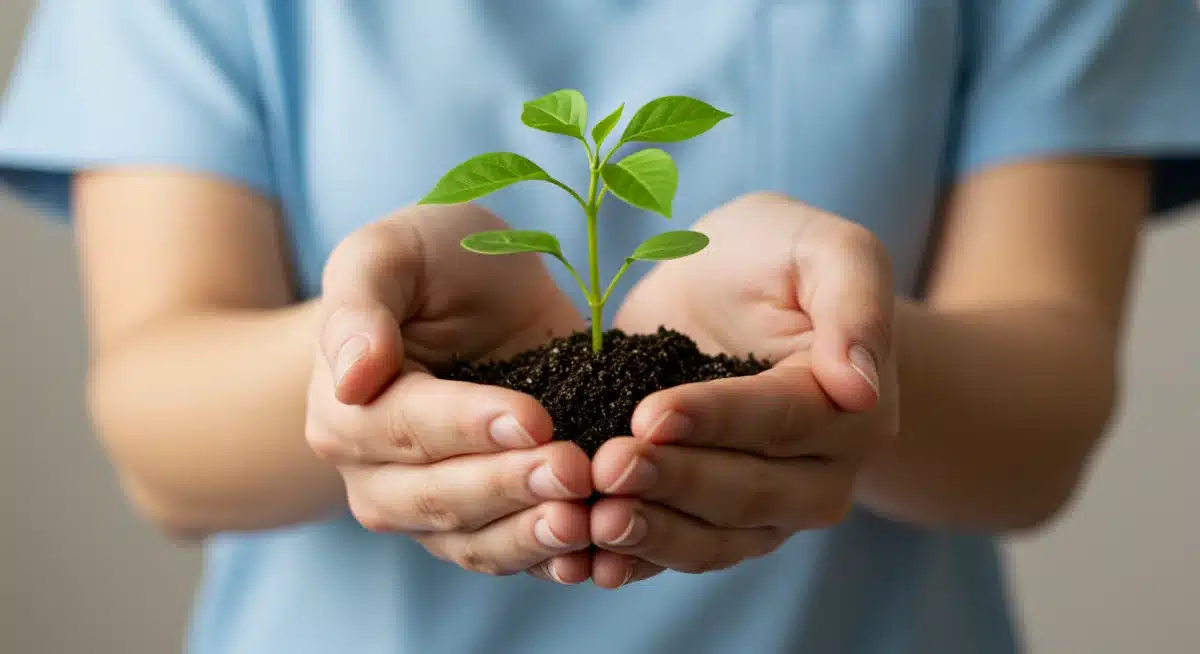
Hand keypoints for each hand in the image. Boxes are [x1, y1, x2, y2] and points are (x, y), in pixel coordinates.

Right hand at [305, 203, 593, 583]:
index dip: (470, 426)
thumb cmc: (429, 263)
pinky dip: (553, 562)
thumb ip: (359, 305)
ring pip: (475, 543)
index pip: (407, 428)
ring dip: (531, 537)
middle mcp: (376, 475)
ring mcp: (430, 510)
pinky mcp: (486, 524)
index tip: (535, 417)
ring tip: (586, 522)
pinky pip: (513, 558)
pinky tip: (598, 555)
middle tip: (575, 470)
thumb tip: (352, 376)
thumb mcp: (390, 253)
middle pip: (439, 497)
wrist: (475, 294)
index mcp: (344, 410)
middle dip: (509, 487)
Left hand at [589, 192, 899, 587]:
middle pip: (748, 492)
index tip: (650, 415)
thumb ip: (855, 303)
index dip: (715, 421)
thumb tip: (861, 389)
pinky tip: (590, 562)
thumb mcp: (824, 249)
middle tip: (608, 467)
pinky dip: (638, 561)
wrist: (731, 290)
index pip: (782, 421)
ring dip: (655, 535)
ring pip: (716, 539)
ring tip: (596, 520)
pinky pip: (682, 554)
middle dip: (675, 482)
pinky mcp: (716, 523)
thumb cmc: (778, 256)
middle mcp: (820, 473)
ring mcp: (769, 510)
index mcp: (850, 408)